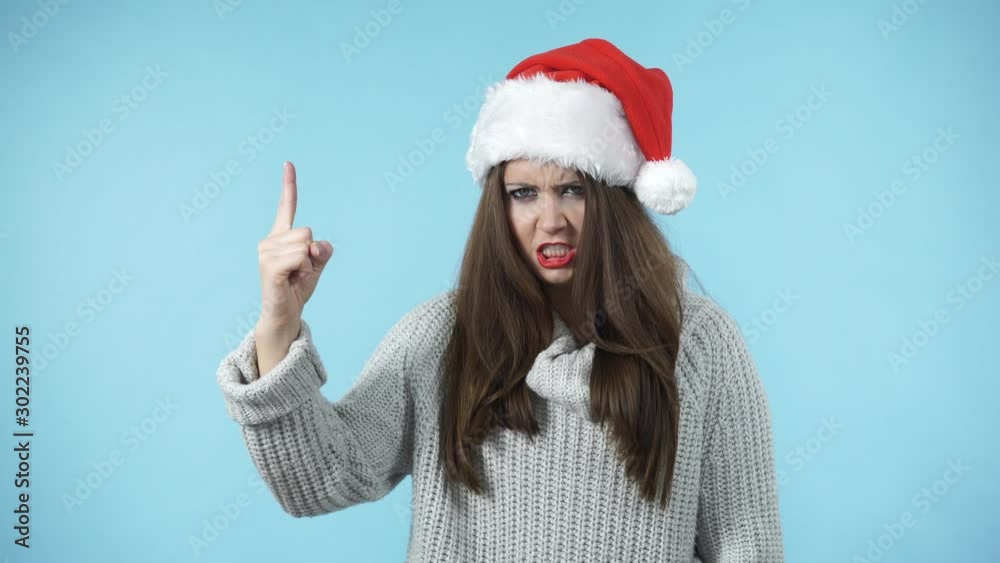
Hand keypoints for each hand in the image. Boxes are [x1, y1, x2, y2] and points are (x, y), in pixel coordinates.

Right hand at [255, 161, 333, 337]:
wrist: (285, 313)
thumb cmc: (297, 287)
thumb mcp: (317, 265)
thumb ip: (322, 251)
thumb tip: (318, 245)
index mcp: (281, 236)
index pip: (286, 206)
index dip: (289, 185)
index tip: (289, 163)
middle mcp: (269, 240)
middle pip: (307, 230)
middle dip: (312, 252)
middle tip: (300, 270)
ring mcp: (266, 252)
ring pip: (305, 244)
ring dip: (308, 264)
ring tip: (295, 276)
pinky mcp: (269, 266)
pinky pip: (299, 256)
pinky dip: (303, 269)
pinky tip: (291, 279)